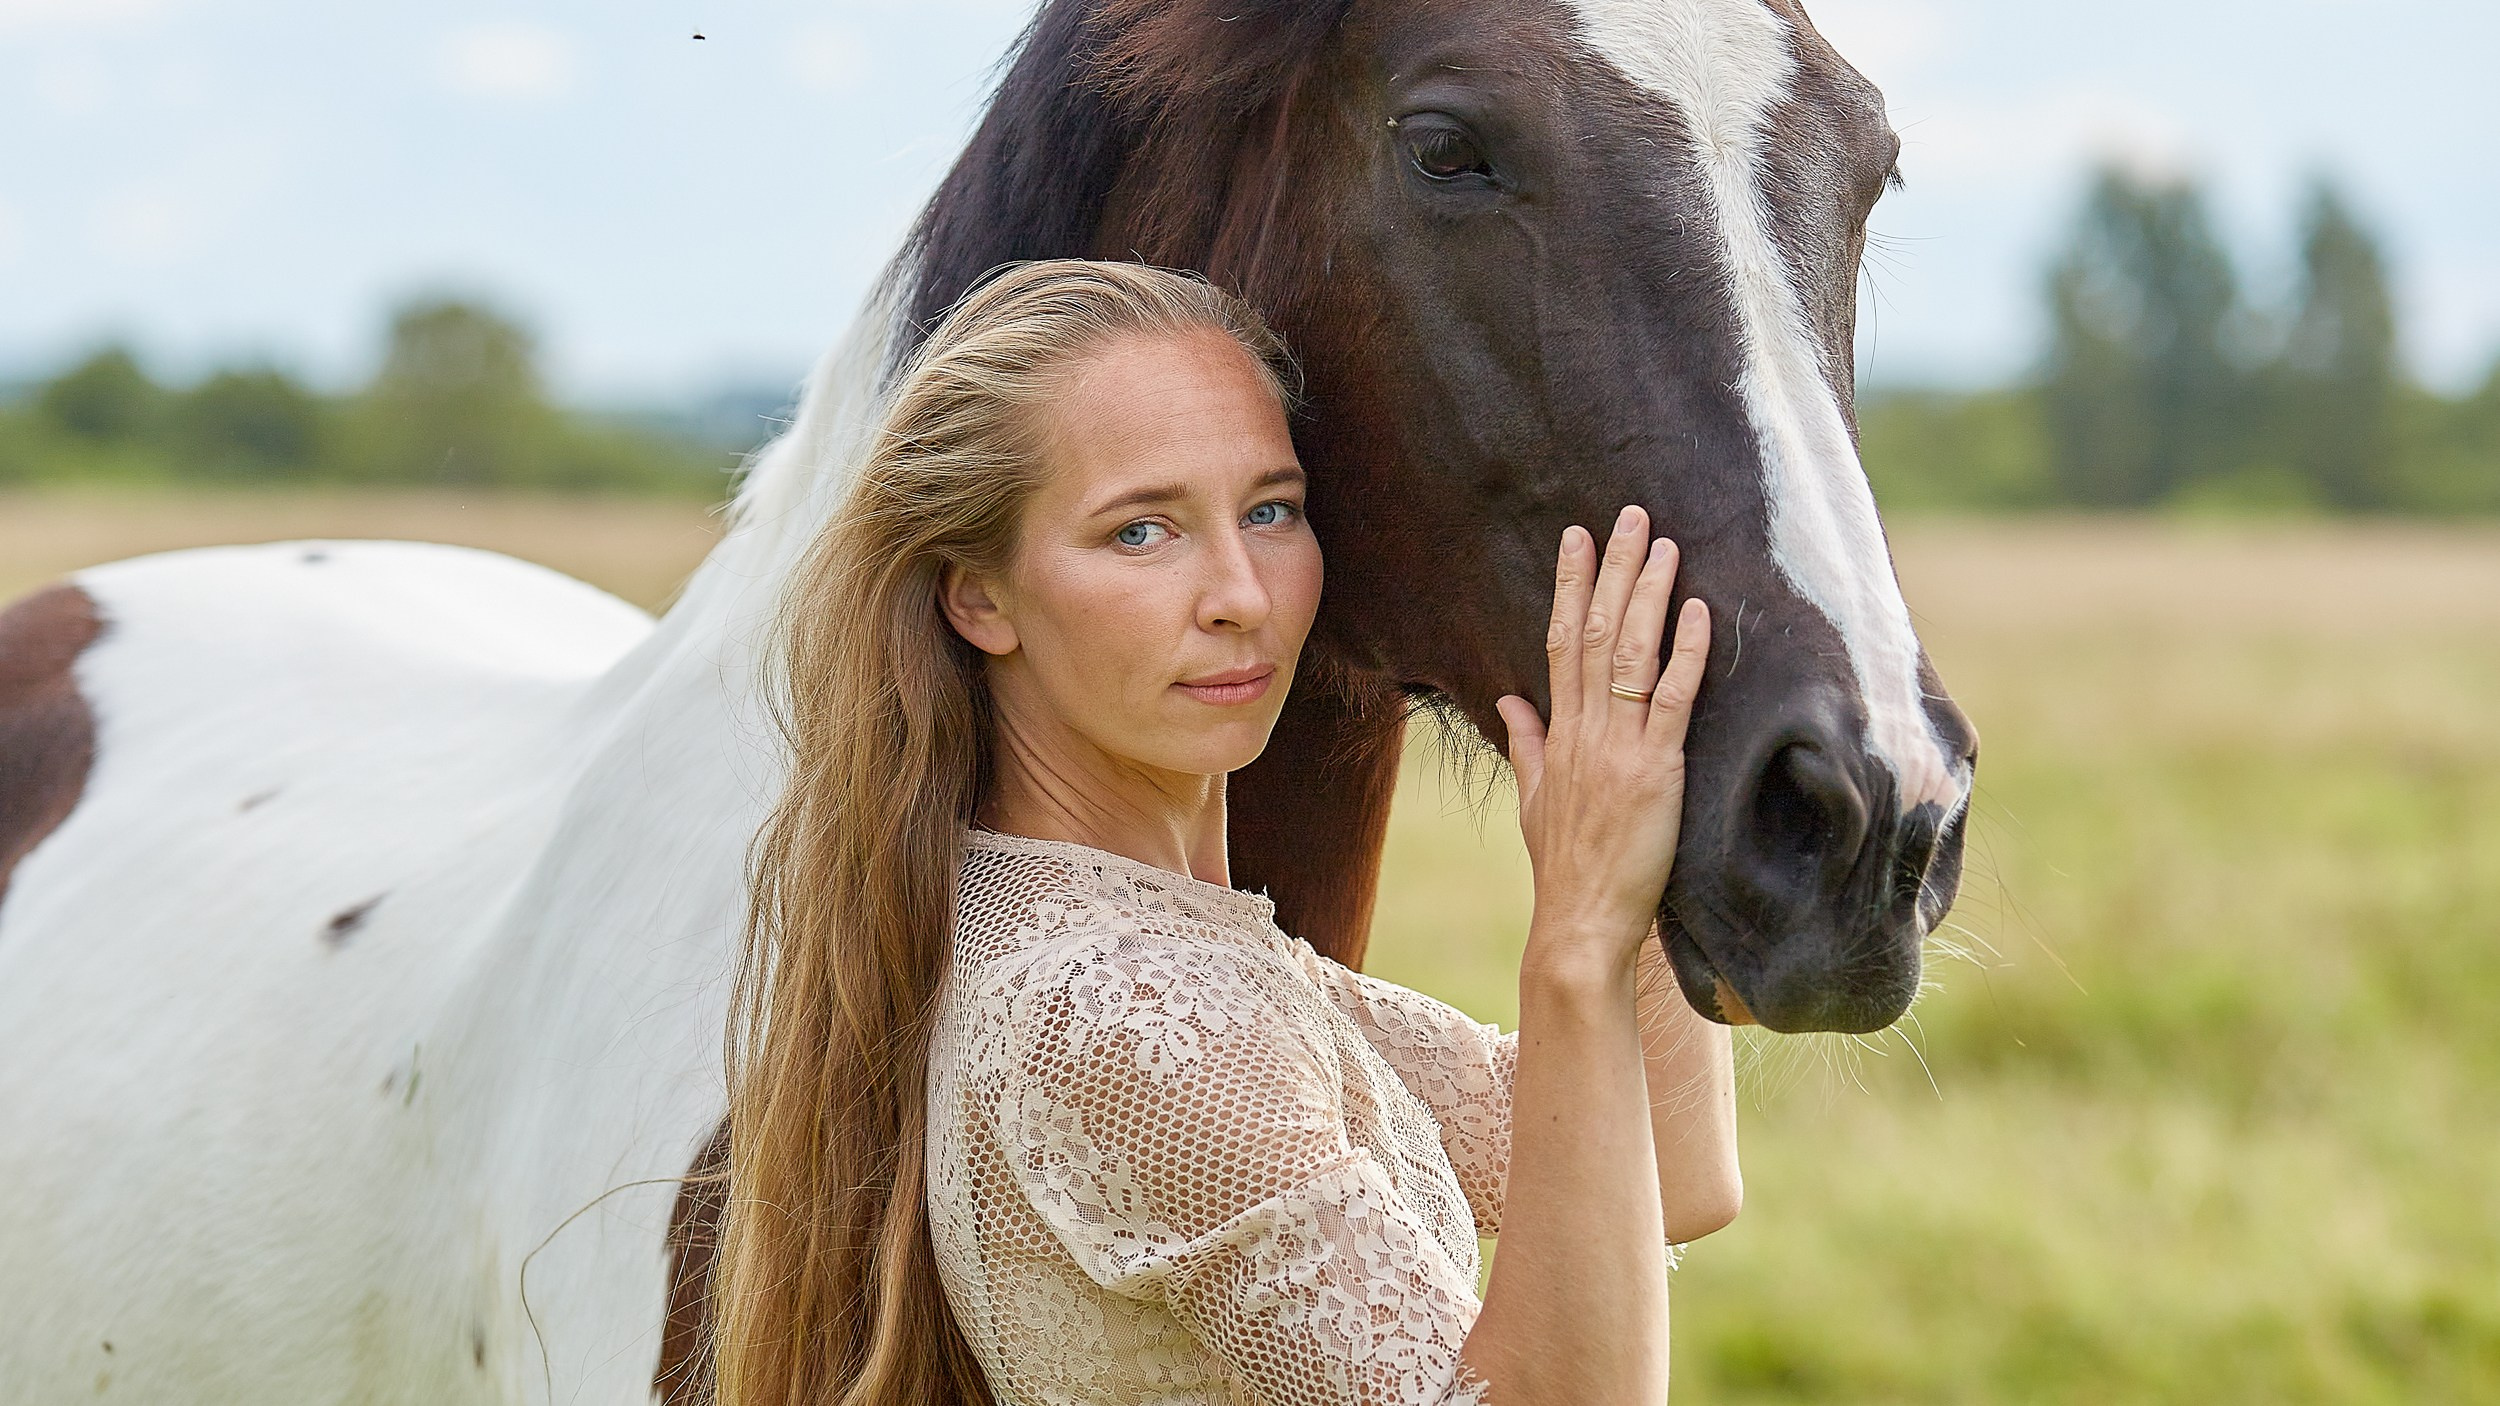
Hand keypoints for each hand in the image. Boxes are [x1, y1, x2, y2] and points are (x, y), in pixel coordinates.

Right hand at [1496, 506, 1711, 969]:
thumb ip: (1527, 745)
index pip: (1559, 642)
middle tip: (1630, 516)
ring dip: (1647, 594)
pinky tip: (1697, 611)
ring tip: (1664, 543)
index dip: (1570, 586)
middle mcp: (1585, 731)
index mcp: (1559, 734)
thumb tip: (1509, 701)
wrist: (1579, 922)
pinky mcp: (1656, 772)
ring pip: (1630, 654)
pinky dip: (1685, 653)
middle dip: (1612, 570)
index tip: (1578, 539)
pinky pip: (1671, 700)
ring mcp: (1620, 748)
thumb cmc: (1564, 868)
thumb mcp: (1536, 800)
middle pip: (1593, 632)